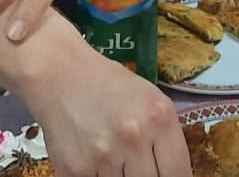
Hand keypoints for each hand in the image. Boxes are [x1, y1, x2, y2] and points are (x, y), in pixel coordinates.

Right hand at [28, 51, 189, 176]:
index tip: (164, 175)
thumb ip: (163, 137)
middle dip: (144, 175)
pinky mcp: (76, 170)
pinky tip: (92, 158)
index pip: (179, 173)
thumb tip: (172, 173)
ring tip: (110, 153)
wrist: (59, 72)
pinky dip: (96, 176)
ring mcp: (104, 157)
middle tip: (134, 163)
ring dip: (118, 175)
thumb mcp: (148, 99)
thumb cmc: (108, 84)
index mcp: (159, 118)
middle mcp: (134, 138)